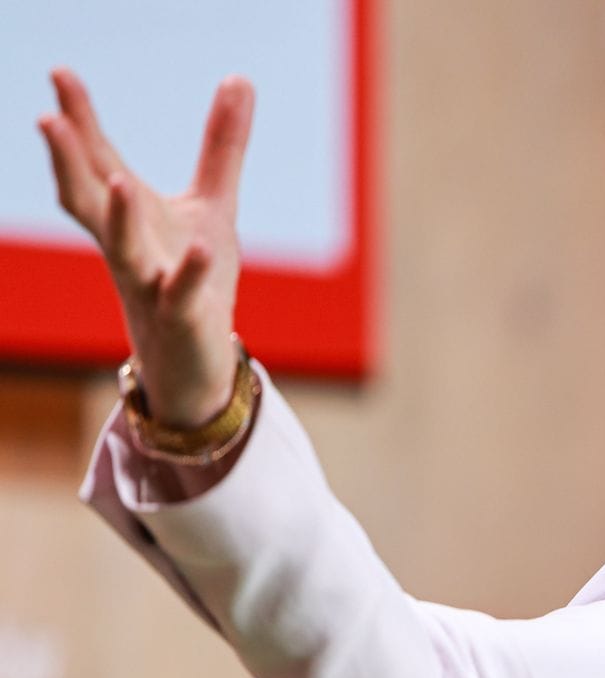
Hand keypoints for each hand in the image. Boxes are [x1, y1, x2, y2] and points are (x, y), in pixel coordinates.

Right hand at [38, 68, 254, 427]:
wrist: (194, 360)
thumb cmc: (196, 277)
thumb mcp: (213, 204)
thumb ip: (221, 145)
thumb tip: (240, 77)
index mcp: (130, 216)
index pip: (97, 162)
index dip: (79, 121)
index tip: (60, 73)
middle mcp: (128, 247)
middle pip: (88, 202)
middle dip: (68, 162)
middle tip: (47, 119)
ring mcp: (151, 284)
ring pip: (125, 251)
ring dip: (120, 218)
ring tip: (119, 180)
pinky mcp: (183, 318)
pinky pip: (183, 296)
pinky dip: (191, 275)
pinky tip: (204, 253)